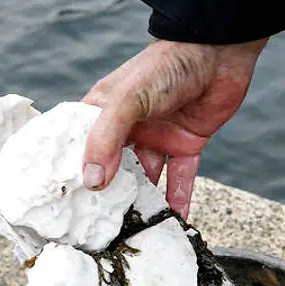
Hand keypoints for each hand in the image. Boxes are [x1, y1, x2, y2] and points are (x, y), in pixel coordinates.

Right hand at [81, 38, 266, 218]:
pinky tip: (175, 223)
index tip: (63, 205)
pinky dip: (179, 199)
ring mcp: (157, 137)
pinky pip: (180, 178)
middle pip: (113, 168)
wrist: (220, 52)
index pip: (81, 146)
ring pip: (147, 179)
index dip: (72, 173)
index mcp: (104, 111)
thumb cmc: (166, 66)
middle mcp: (128, 127)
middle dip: (107, 197)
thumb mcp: (127, 100)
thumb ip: (106, 139)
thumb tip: (91, 182)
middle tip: (98, 230)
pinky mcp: (186, 144)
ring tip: (135, 233)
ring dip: (143, 202)